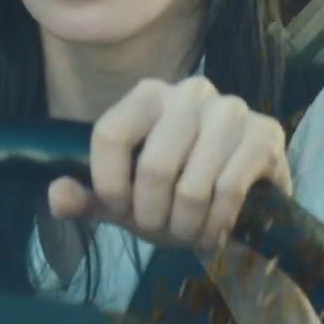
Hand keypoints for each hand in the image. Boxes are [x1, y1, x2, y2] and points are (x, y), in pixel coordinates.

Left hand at [48, 76, 291, 256]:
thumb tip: (58, 195)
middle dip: (154, 216)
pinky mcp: (265, 133)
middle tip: (162, 231)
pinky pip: (229, 189)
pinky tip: (215, 231)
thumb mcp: (125, 200)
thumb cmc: (173, 195)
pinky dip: (216, 224)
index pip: (110, 135)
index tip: (121, 212)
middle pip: (153, 166)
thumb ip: (88, 198)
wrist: (239, 203)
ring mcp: (232, 108)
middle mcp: (190, 90)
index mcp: (148, 94)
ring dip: (187, 226)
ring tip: (189, 233)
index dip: (110, 187)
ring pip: (192, 185)